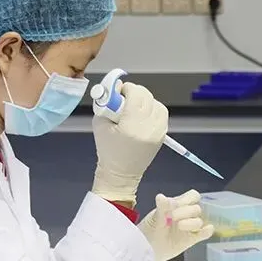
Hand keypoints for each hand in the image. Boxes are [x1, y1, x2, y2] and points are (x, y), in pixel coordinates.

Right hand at [92, 82, 167, 204]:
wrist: (121, 173)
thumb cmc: (107, 149)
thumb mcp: (99, 124)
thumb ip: (105, 103)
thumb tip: (115, 87)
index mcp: (131, 125)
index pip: (136, 95)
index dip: (128, 88)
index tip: (120, 90)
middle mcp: (148, 128)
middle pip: (147, 97)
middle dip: (136, 92)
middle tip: (125, 96)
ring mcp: (158, 132)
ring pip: (157, 104)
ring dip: (146, 100)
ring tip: (135, 106)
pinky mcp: (162, 135)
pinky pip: (162, 114)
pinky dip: (153, 109)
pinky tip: (143, 114)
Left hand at [138, 190, 214, 260]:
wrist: (145, 249)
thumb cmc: (149, 230)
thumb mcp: (154, 218)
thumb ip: (161, 208)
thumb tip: (161, 196)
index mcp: (177, 206)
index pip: (193, 196)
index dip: (189, 199)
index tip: (177, 204)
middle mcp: (185, 215)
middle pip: (196, 209)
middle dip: (186, 212)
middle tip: (172, 217)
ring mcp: (189, 227)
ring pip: (199, 221)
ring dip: (192, 222)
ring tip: (179, 226)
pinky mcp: (190, 239)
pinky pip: (203, 234)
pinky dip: (206, 231)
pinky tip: (206, 229)